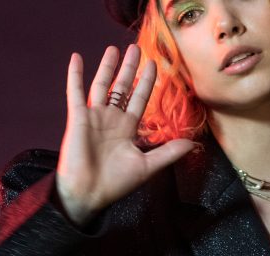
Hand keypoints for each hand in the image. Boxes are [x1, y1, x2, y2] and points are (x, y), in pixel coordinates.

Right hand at [56, 44, 194, 225]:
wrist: (89, 193)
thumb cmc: (116, 183)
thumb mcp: (148, 166)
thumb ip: (169, 153)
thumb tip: (193, 144)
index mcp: (128, 130)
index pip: (140, 100)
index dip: (147, 83)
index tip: (154, 65)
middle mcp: (112, 120)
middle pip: (123, 89)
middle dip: (130, 70)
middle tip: (136, 49)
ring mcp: (95, 117)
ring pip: (102, 86)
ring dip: (108, 67)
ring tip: (114, 49)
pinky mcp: (78, 118)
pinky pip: (76, 92)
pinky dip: (75, 75)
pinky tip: (77, 57)